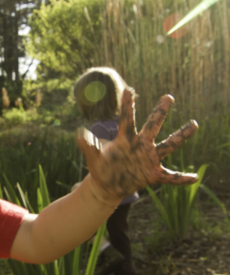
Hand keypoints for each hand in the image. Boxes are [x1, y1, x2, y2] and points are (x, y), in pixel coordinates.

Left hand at [76, 88, 198, 201]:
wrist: (106, 184)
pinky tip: (195, 177)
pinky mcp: (153, 174)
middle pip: (153, 126)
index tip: (129, 89)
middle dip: (160, 112)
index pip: (127, 120)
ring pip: (169, 145)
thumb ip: (87, 145)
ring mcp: (149, 159)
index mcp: (125, 140)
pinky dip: (182, 178)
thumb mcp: (92, 156)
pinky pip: (170, 177)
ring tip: (194, 124)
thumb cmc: (100, 167)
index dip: (128, 106)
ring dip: (181, 135)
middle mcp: (140, 145)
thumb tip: (78, 133)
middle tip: (168, 97)